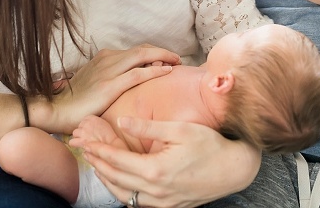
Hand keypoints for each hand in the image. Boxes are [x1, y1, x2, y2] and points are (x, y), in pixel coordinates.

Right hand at [41, 45, 180, 133]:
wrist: (57, 108)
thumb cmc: (76, 101)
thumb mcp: (95, 83)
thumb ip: (112, 79)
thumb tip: (128, 83)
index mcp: (105, 57)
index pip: (135, 49)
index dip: (153, 52)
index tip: (167, 58)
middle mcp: (107, 58)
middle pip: (142, 49)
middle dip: (162, 51)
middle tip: (177, 59)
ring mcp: (108, 70)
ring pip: (142, 55)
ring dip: (162, 57)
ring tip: (176, 63)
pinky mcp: (109, 84)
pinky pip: (138, 73)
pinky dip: (155, 70)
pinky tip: (167, 71)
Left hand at [71, 114, 127, 149]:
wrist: (111, 144)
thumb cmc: (110, 135)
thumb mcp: (104, 123)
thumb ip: (95, 122)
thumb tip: (91, 126)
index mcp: (92, 118)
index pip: (84, 120)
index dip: (86, 126)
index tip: (90, 130)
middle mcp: (86, 123)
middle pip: (79, 126)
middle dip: (82, 131)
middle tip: (87, 137)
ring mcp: (83, 132)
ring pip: (75, 133)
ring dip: (78, 137)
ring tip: (83, 141)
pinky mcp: (81, 141)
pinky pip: (72, 142)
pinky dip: (75, 144)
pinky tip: (79, 146)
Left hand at [77, 118, 260, 207]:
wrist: (234, 169)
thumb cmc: (210, 145)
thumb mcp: (179, 130)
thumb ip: (148, 126)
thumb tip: (121, 120)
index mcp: (156, 171)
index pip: (118, 161)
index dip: (100, 150)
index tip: (87, 142)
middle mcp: (156, 192)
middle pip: (116, 179)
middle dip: (98, 164)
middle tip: (85, 151)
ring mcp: (162, 203)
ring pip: (124, 195)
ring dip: (107, 180)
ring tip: (96, 165)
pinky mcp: (169, 207)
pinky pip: (138, 202)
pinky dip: (123, 191)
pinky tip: (119, 181)